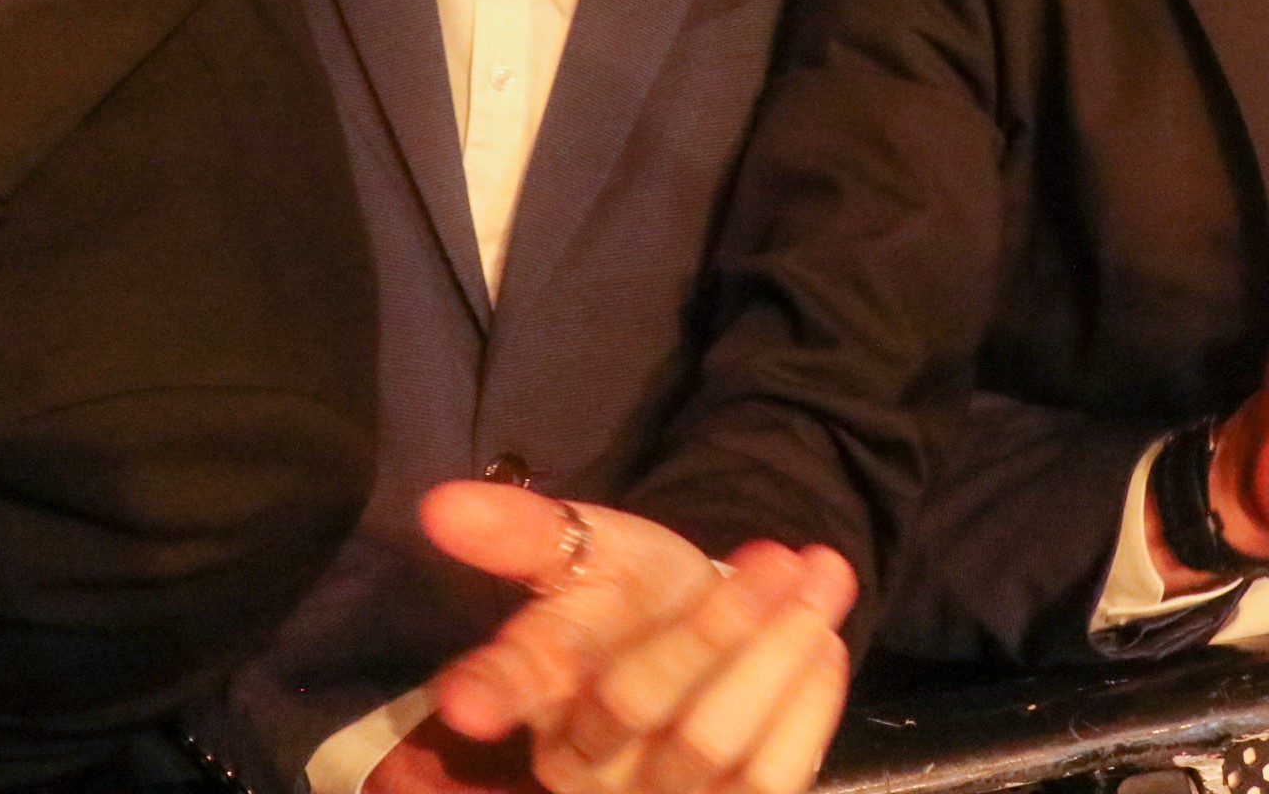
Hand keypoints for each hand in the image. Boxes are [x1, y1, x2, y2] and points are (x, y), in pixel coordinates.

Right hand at [369, 485, 853, 793]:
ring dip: (775, 656)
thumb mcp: (585, 548)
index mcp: (542, 688)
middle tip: (779, 554)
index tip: (467, 700)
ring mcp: (655, 790)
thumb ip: (522, 530)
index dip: (493, 690)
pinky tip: (828, 645)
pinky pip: (770, 777)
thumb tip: (441, 504)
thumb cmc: (632, 597)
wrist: (704, 633)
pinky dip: (806, 706)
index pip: (513, 686)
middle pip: (633, 702)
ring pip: (709, 744)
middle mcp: (587, 757)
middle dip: (713, 627)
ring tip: (823, 577)